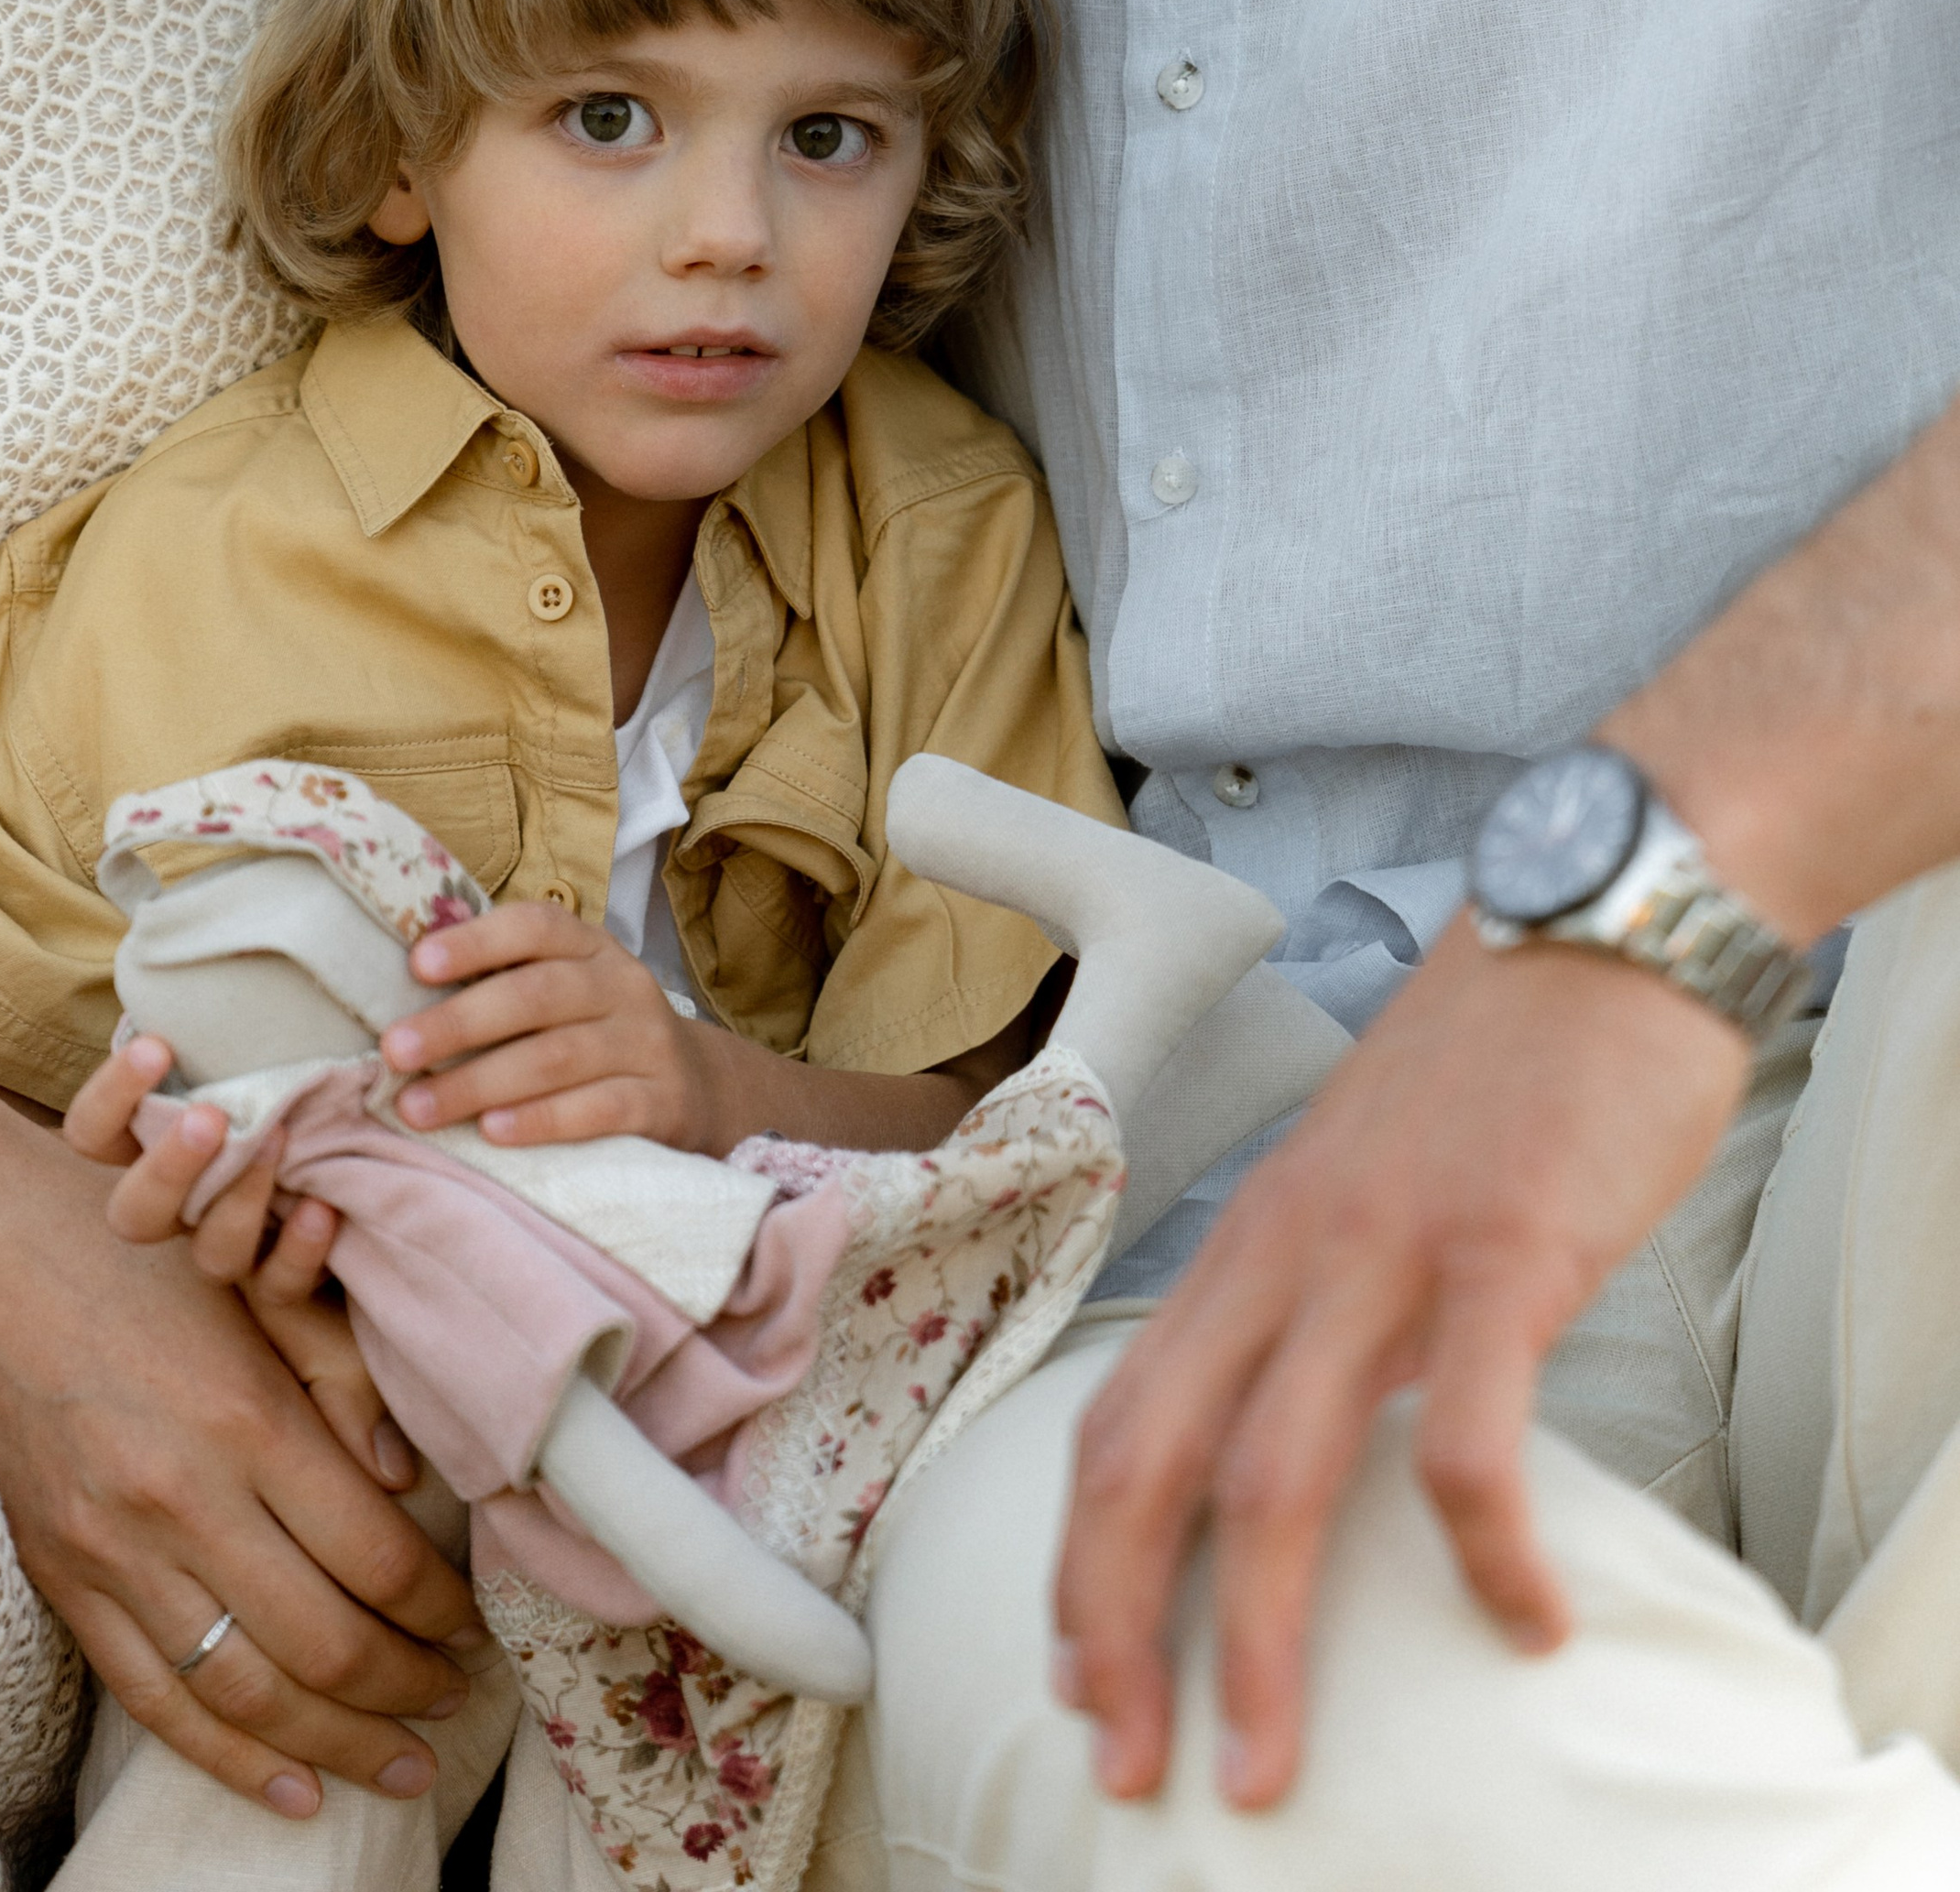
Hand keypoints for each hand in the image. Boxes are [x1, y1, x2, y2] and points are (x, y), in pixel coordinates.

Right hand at [0, 1074, 485, 1820]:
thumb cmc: (132, 1251)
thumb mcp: (257, 1291)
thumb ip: (342, 1384)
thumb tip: (409, 1489)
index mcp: (245, 1420)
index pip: (376, 1557)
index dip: (441, 1607)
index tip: (473, 1621)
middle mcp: (182, 1500)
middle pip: (325, 1643)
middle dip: (408, 1686)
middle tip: (457, 1695)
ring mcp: (114, 1553)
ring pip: (247, 1694)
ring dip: (339, 1744)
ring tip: (402, 1762)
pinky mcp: (63, 1581)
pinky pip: (156, 1700)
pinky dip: (230, 1761)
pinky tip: (294, 1792)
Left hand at [388, 903, 721, 1150]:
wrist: (698, 1086)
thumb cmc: (597, 1032)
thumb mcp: (566, 990)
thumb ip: (504, 981)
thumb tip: (403, 988)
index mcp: (590, 947)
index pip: (536, 926)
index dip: (476, 940)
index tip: (416, 964)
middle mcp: (622, 986)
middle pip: (537, 996)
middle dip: (458, 1023)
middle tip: (394, 1051)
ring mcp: (646, 1044)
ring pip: (558, 1057)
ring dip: (481, 1082)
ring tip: (418, 1108)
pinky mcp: (661, 1103)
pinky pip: (599, 1110)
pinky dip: (542, 1121)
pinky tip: (493, 1133)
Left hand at [1051, 920, 1748, 1811]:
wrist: (1599, 908)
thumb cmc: (1499, 1053)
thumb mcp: (1370, 1172)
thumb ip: (1333, 1285)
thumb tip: (1327, 1412)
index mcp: (1252, 1233)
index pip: (1117, 1415)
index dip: (1078, 1560)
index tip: (1079, 1680)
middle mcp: (1288, 1246)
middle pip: (1151, 1461)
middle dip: (1119, 1632)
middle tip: (1128, 1768)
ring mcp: (1386, 1247)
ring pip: (1273, 1476)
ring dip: (1261, 1641)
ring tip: (1267, 1766)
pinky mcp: (1503, 1248)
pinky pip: (1472, 1439)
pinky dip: (1487, 1553)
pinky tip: (1528, 1623)